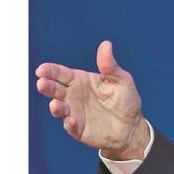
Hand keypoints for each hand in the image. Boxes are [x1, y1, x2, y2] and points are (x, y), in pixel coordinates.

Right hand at [35, 40, 149, 159]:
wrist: (131, 126)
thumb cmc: (125, 100)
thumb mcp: (121, 79)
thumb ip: (110, 65)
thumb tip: (106, 45)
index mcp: (80, 80)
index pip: (61, 73)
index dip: (50, 71)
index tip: (42, 69)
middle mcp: (73, 96)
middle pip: (55, 90)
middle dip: (46, 86)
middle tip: (42, 83)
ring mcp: (74, 112)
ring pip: (59, 109)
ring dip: (56, 107)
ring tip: (56, 104)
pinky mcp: (79, 129)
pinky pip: (71, 127)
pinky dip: (69, 124)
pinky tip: (71, 121)